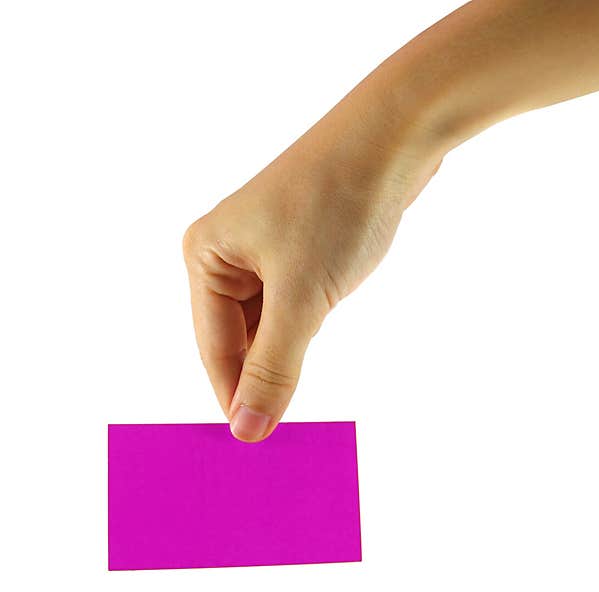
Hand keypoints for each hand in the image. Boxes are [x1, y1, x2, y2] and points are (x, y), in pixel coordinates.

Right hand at [183, 96, 438, 441]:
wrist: (393, 139)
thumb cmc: (337, 206)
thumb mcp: (302, 297)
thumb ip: (273, 368)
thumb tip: (247, 429)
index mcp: (206, 256)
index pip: (214, 349)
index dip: (235, 398)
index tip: (256, 445)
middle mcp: (226, 253)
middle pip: (236, 341)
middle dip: (260, 381)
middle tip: (280, 434)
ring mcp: (263, 252)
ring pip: (266, 328)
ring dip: (284, 360)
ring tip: (298, 403)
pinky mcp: (298, 251)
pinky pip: (291, 309)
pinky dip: (303, 335)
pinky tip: (313, 354)